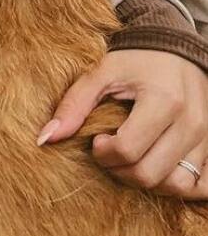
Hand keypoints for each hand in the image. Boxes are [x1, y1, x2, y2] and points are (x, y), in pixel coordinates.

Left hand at [38, 50, 207, 198]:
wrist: (176, 50)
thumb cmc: (136, 60)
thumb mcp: (102, 73)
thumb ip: (74, 104)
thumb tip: (44, 139)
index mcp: (164, 101)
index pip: (128, 151)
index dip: (103, 153)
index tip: (97, 139)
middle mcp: (191, 122)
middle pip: (150, 175)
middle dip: (120, 171)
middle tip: (109, 153)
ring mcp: (207, 137)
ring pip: (176, 185)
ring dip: (147, 182)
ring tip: (132, 159)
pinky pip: (201, 186)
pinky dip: (178, 186)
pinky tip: (158, 169)